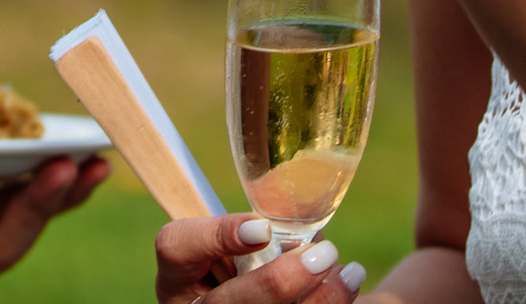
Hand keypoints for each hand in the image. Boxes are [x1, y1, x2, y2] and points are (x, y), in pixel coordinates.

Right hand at [155, 215, 365, 303]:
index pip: (176, 247)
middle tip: (324, 254)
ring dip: (316, 301)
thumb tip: (307, 234)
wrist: (264, 296)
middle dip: (276, 284)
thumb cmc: (249, 268)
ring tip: (348, 273)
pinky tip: (346, 288)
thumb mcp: (240, 248)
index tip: (264, 230)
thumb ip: (260, 235)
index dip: (216, 237)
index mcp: (179, 275)